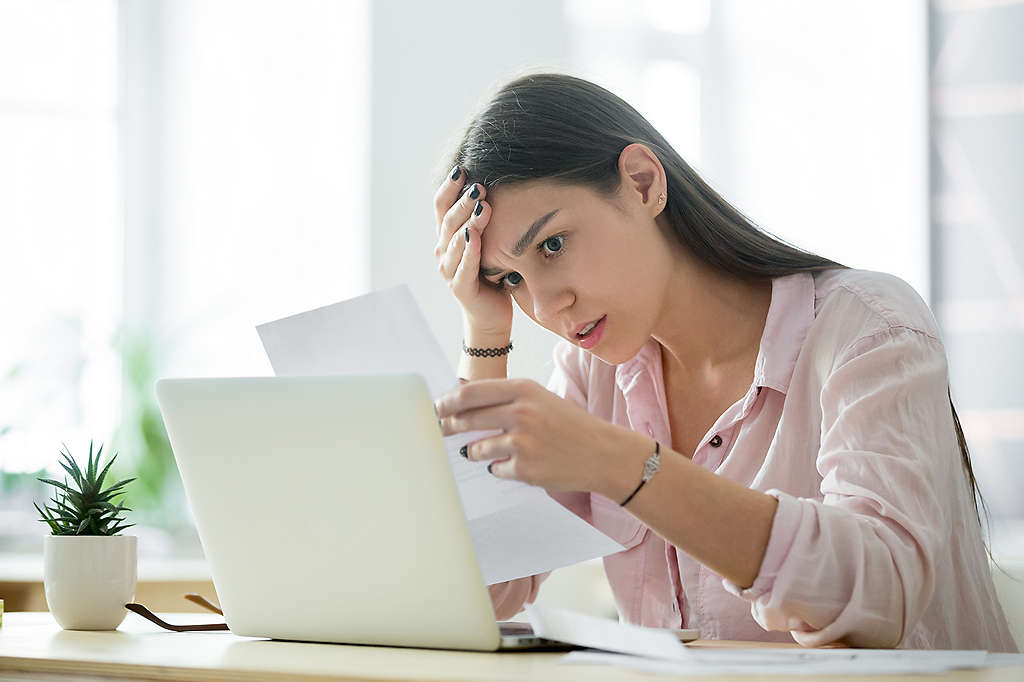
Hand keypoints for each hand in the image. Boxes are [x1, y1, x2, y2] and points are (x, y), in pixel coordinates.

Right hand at [432, 167, 512, 335]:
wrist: (490, 315)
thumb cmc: (491, 275)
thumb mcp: (488, 243)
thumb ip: (484, 221)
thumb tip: (497, 187)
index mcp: (447, 237)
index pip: (441, 206)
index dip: (449, 187)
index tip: (462, 168)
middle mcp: (443, 251)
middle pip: (448, 220)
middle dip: (463, 201)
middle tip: (479, 185)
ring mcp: (449, 269)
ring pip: (455, 240)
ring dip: (469, 221)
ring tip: (483, 205)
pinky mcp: (460, 287)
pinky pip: (464, 266)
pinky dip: (470, 250)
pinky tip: (475, 237)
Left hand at [435, 378, 645, 495]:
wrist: (603, 453)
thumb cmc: (569, 424)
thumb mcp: (540, 399)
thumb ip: (506, 399)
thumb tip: (462, 405)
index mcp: (524, 389)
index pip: (471, 393)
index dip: (447, 402)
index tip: (436, 408)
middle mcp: (521, 413)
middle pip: (466, 420)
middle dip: (448, 427)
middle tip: (440, 430)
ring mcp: (522, 443)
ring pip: (476, 449)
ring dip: (475, 451)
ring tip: (486, 451)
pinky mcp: (525, 469)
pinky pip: (495, 469)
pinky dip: (499, 468)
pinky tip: (518, 464)